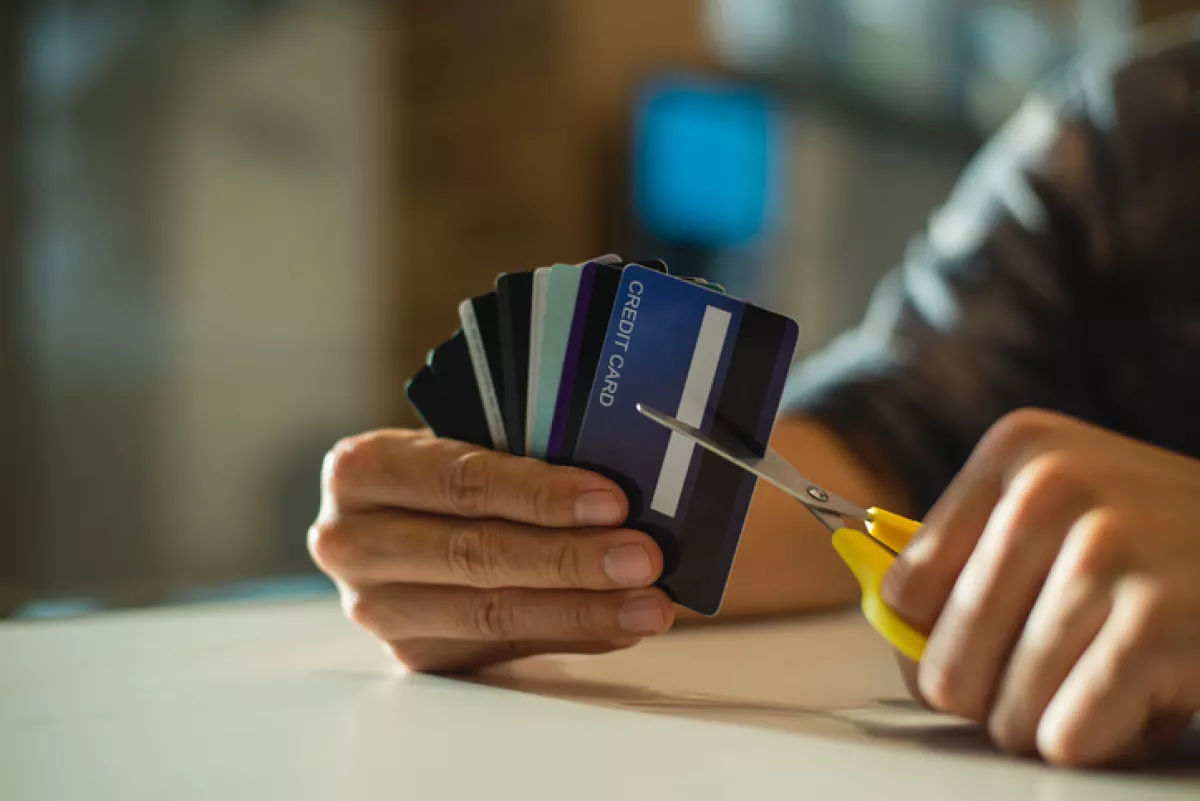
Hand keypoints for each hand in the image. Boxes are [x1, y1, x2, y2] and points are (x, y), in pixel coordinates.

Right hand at [309, 429, 674, 671]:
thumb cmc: (451, 466)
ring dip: (582, 609)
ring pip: (490, 612)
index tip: (611, 501)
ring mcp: (377, 607)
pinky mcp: (413, 652)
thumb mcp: (467, 437)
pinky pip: (503, 646)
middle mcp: (352, 542)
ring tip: (648, 603)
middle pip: (474, 554)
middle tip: (643, 558)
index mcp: (362, 469)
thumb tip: (622, 490)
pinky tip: (619, 624)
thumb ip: (523, 452)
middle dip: (570, 558)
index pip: (459, 481)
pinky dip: (571, 633)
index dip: (538, 494)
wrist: (404, 513)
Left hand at [883, 409, 1199, 765]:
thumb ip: (969, 566)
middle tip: (1048, 677)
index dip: (935, 640)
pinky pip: (1067, 735)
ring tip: (1104, 677)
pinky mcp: (1159, 622)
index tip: (980, 642)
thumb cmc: (1155, 544)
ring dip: (1050, 722)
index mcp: (1016, 450)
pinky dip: (1097, 741)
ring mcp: (1106, 551)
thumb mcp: (1060, 511)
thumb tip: (903, 650)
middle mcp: (1052, 486)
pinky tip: (1139, 699)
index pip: (905, 590)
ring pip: (1007, 709)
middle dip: (991, 698)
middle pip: (947, 663)